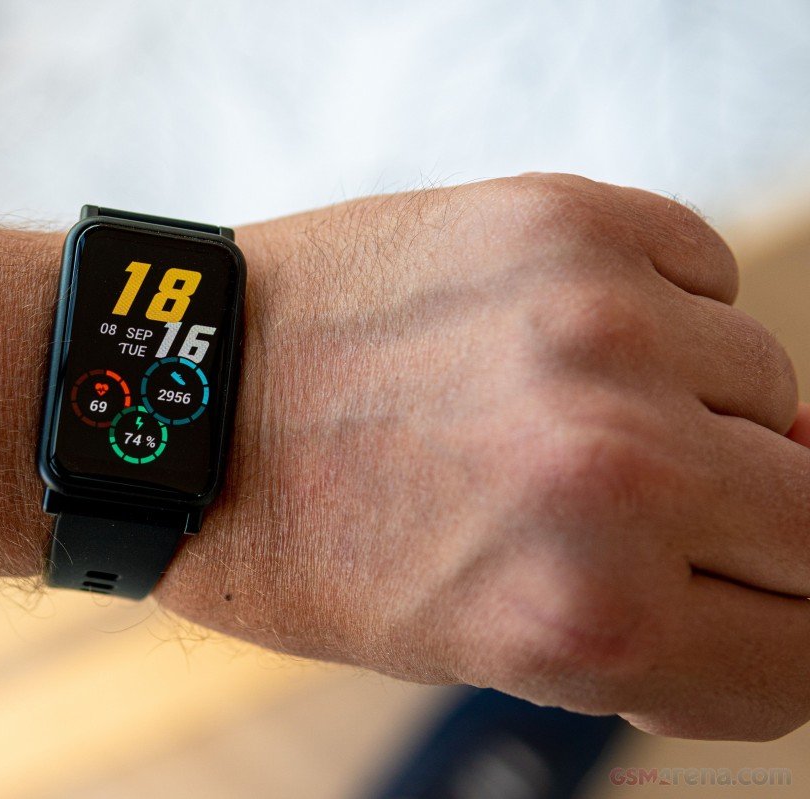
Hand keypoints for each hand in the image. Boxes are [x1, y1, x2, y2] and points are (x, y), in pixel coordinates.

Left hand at [156, 174, 808, 740]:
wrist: (183, 399)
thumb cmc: (303, 537)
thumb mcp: (470, 645)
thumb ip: (643, 630)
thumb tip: (778, 587)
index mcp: (587, 616)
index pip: (802, 659)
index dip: (768, 640)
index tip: (735, 610)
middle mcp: (618, 473)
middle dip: (749, 537)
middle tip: (658, 512)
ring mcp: (601, 331)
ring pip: (770, 389)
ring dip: (694, 414)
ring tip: (564, 410)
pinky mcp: (566, 222)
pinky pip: (705, 276)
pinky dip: (663, 313)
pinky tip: (561, 335)